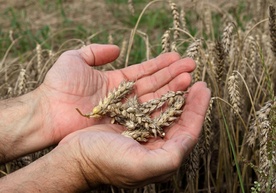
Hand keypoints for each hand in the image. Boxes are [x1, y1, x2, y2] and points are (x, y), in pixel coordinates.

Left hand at [38, 44, 195, 144]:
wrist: (48, 113)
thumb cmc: (59, 86)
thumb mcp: (74, 59)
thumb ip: (95, 51)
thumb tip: (116, 49)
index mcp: (116, 81)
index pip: (143, 71)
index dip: (160, 64)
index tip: (177, 57)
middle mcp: (124, 97)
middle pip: (153, 84)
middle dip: (172, 74)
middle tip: (191, 66)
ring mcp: (125, 111)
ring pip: (154, 98)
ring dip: (172, 88)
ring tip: (189, 78)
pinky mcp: (124, 124)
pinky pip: (146, 114)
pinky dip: (161, 106)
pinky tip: (177, 98)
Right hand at [58, 81, 210, 188]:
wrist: (74, 157)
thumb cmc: (104, 162)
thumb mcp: (140, 166)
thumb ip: (169, 157)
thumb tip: (188, 139)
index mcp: (161, 156)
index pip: (188, 131)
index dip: (198, 109)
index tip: (203, 88)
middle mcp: (154, 144)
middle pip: (178, 117)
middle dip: (187, 96)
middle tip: (194, 76)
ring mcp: (141, 131)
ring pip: (163, 107)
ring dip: (173, 89)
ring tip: (181, 73)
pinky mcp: (128, 121)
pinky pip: (147, 103)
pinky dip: (155, 91)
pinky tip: (160, 80)